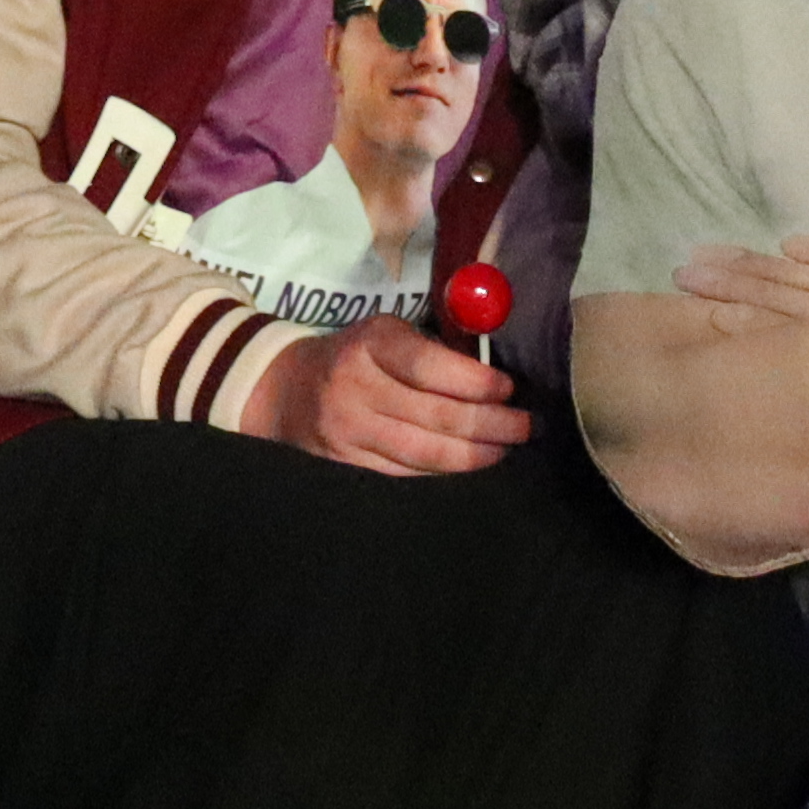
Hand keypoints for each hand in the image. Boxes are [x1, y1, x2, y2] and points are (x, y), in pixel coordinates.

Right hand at [247, 314, 527, 474]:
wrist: (283, 390)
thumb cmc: (355, 357)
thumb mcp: (384, 334)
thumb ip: (433, 348)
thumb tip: (498, 375)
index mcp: (370, 343)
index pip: (430, 367)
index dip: (476, 383)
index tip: (508, 389)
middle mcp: (354, 387)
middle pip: (436, 416)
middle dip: (492, 425)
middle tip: (525, 427)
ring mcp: (347, 432)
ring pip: (425, 453)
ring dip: (475, 456)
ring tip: (504, 450)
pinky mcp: (344, 465)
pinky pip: (405, 474)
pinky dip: (443, 473)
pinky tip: (468, 466)